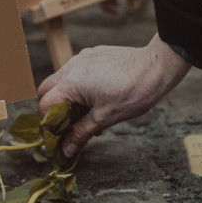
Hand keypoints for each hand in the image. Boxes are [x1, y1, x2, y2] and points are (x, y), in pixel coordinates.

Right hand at [37, 33, 191, 156]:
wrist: (156, 67)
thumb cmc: (133, 92)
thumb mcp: (105, 118)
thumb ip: (81, 133)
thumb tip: (66, 149)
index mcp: (71, 83)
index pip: (45, 105)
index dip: (48, 124)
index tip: (57, 136)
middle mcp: (71, 66)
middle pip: (46, 89)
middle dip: (51, 108)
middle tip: (65, 124)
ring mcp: (81, 57)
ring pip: (61, 79)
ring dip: (65, 96)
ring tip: (84, 112)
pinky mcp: (92, 53)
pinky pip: (76, 70)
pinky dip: (78, 85)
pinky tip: (96, 96)